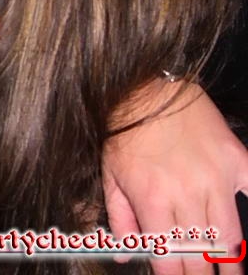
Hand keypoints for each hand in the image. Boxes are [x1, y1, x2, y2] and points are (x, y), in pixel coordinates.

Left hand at [103, 81, 247, 274]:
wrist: (145, 90)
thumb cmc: (124, 133)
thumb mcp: (110, 176)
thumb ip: (120, 219)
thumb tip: (124, 255)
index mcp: (153, 200)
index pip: (169, 257)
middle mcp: (187, 194)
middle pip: (202, 254)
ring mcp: (216, 178)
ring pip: (231, 235)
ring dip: (232, 262)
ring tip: (231, 274)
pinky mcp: (236, 160)